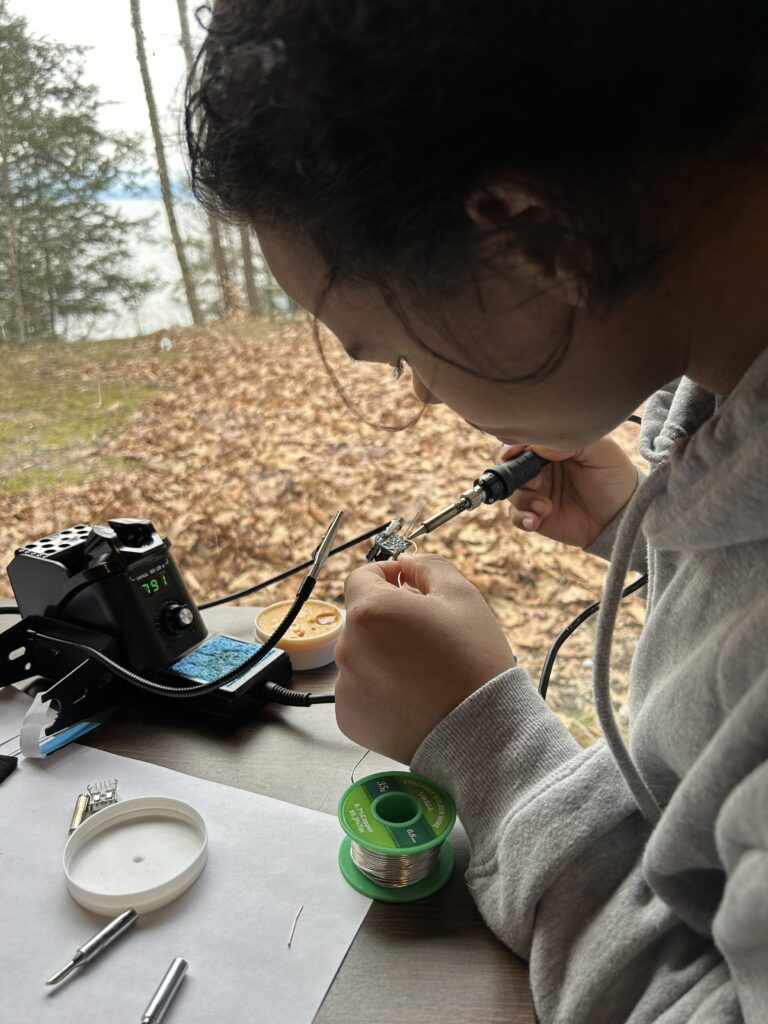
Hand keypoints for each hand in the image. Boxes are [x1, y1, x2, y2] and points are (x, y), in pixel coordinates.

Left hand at [334, 554, 515, 763]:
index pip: (361, 576)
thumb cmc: (473, 662)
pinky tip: (413, 695)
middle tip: (427, 635)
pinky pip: (361, 689)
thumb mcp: (461, 595)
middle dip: (389, 619)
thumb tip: (406, 563)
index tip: (404, 583)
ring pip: (362, 654)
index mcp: (370, 611)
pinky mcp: (350, 717)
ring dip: (384, 654)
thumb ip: (427, 565)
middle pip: (363, 618)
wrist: (480, 732)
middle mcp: (347, 647)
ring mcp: (345, 686)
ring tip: (424, 671)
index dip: (385, 575)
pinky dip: (380, 689)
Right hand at [503, 437, 639, 547]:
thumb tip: (537, 446)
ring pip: (511, 493)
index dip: (512, 446)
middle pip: (507, 466)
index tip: (512, 453)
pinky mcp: (537, 516)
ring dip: (523, 499)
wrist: (623, 514)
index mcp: (550, 448)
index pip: (520, 441)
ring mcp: (537, 493)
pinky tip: (537, 519)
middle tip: (537, 482)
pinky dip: (522, 518)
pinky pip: (516, 516)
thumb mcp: (601, 449)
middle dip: (514, 475)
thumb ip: (570, 441)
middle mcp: (539, 469)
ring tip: (545, 506)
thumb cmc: (614, 476)